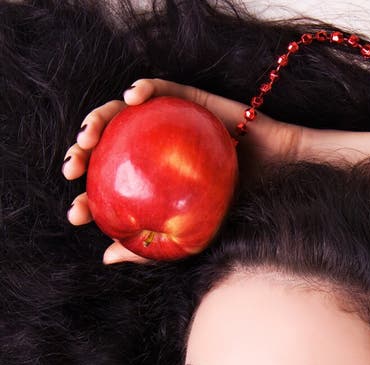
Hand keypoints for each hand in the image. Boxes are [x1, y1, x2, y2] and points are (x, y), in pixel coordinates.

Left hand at [62, 78, 303, 263]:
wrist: (283, 185)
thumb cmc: (243, 218)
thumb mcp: (193, 242)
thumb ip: (152, 251)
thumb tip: (106, 257)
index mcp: (151, 185)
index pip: (110, 190)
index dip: (85, 199)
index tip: (77, 214)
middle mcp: (154, 154)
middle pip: (106, 149)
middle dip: (79, 155)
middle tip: (73, 170)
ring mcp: (169, 126)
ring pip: (122, 115)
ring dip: (97, 119)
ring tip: (88, 136)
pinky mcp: (188, 100)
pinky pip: (160, 90)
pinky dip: (142, 90)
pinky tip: (130, 100)